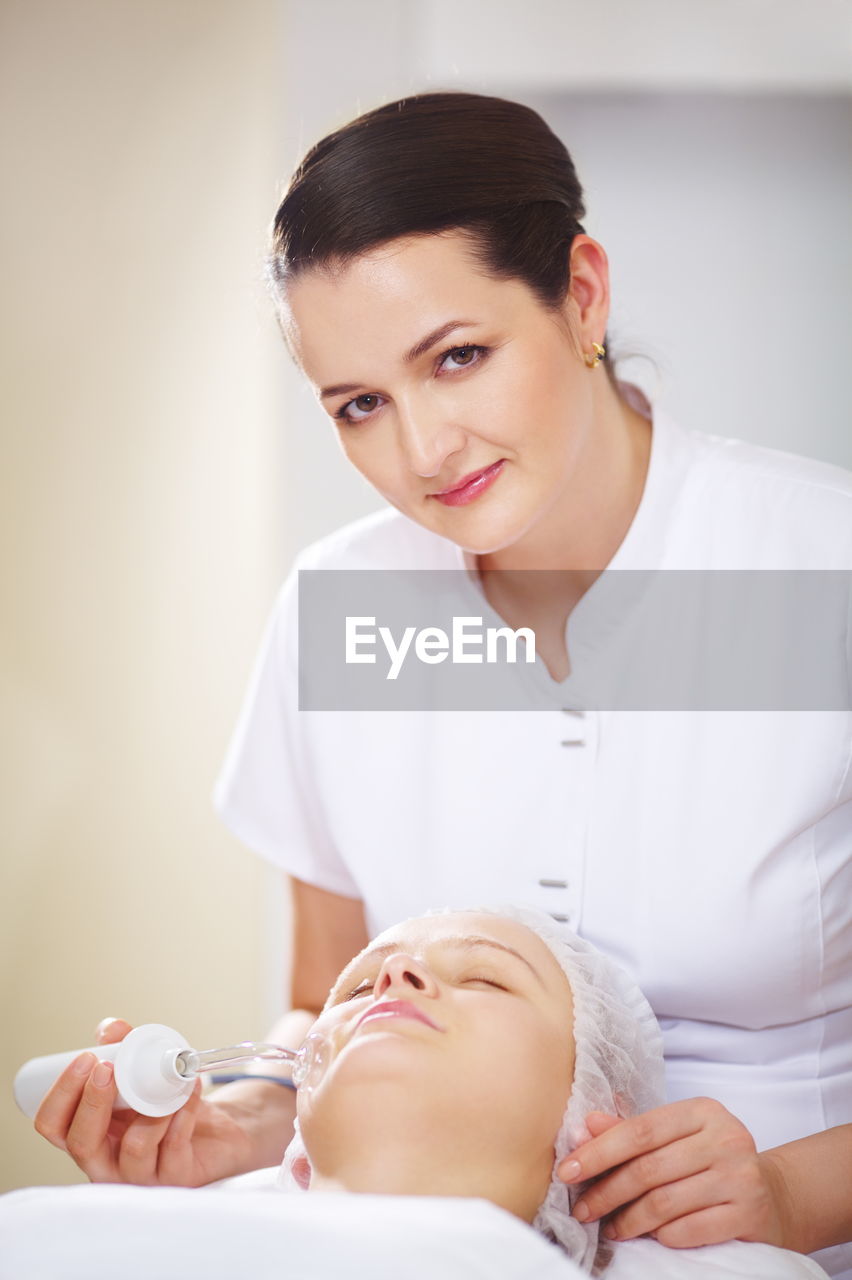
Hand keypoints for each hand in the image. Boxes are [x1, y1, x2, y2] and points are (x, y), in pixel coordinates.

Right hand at [34, 1018, 253, 1185]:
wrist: (216, 1130)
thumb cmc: (167, 1104)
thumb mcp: (141, 1073)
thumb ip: (122, 1048)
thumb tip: (110, 1030)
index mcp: (89, 1135)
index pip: (54, 1126)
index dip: (61, 1094)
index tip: (85, 1058)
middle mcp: (107, 1162)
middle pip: (81, 1144)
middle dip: (92, 1101)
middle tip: (108, 1068)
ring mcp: (140, 1176)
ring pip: (134, 1149)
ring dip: (149, 1108)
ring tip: (165, 1080)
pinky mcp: (175, 1178)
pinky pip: (175, 1146)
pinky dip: (183, 1112)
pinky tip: (190, 1090)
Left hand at [558, 1099, 790, 1248]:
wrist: (772, 1196)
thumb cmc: (710, 1163)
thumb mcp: (674, 1139)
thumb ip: (630, 1131)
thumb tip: (585, 1125)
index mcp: (703, 1110)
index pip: (638, 1130)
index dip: (598, 1152)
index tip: (567, 1171)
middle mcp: (726, 1138)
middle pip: (649, 1168)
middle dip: (607, 1191)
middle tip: (582, 1210)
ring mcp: (741, 1176)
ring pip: (666, 1201)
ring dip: (629, 1219)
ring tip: (610, 1228)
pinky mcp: (749, 1213)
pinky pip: (690, 1229)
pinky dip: (662, 1236)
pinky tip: (650, 1238)